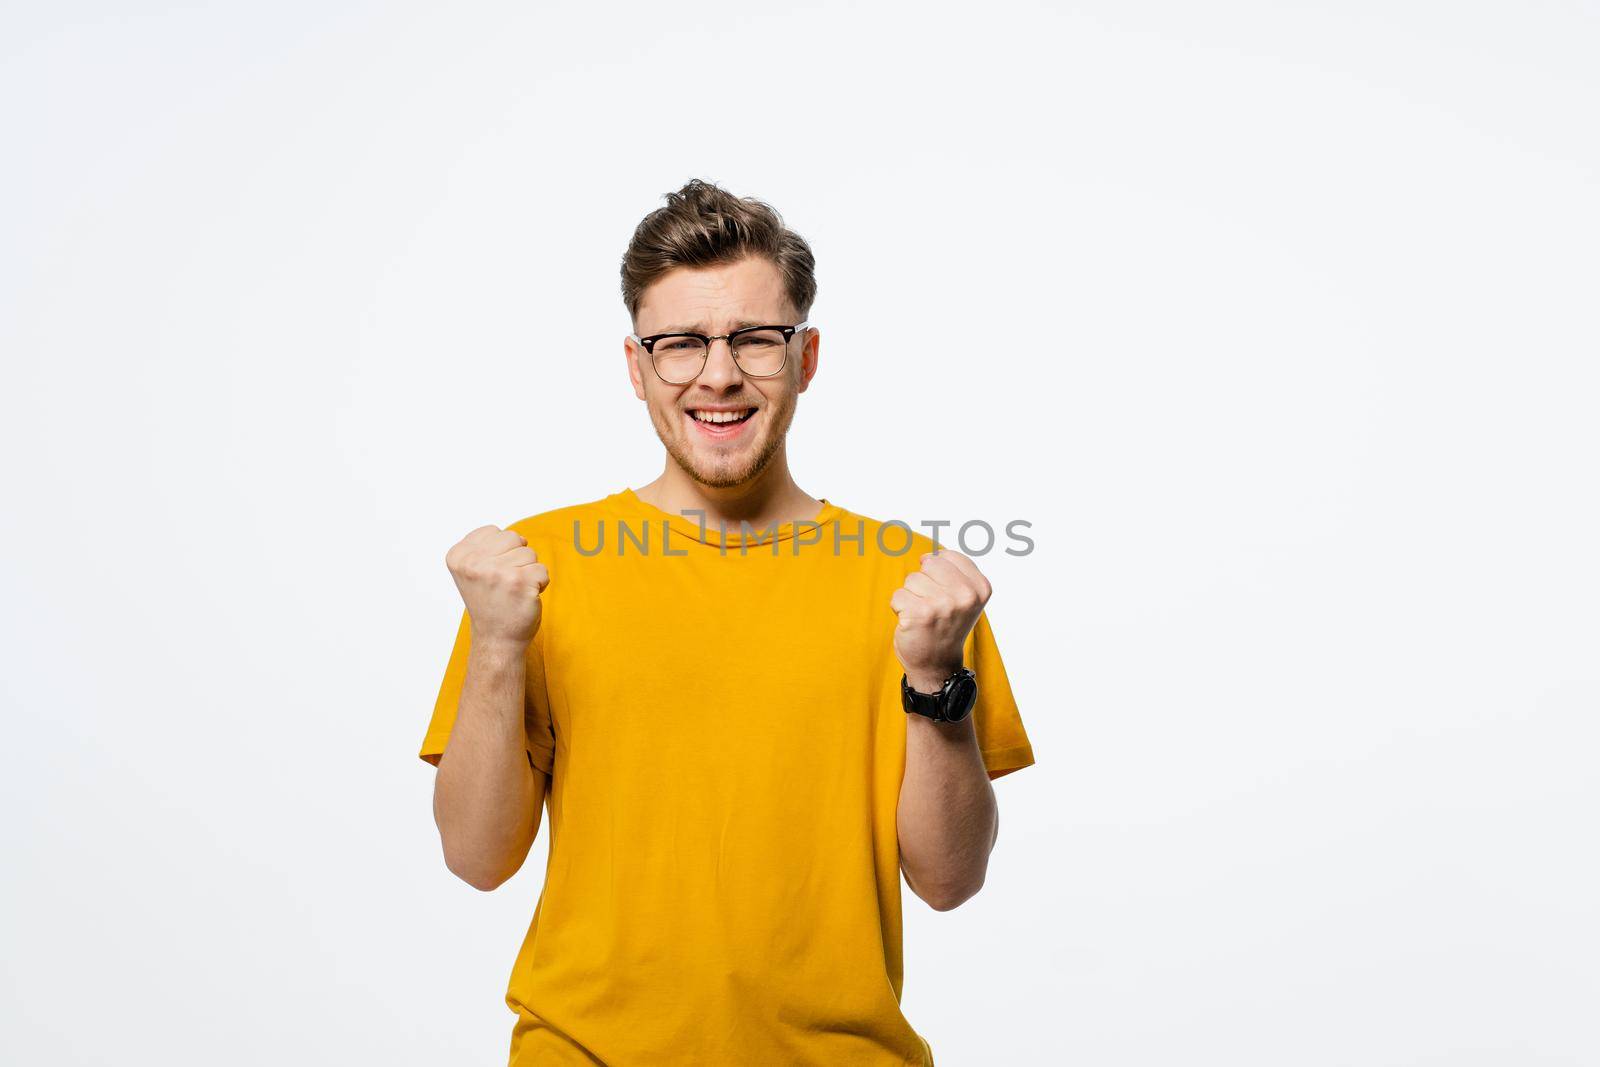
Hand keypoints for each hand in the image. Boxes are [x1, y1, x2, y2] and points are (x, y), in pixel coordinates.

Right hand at [445, 525, 549, 646]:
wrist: (496, 640)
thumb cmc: (489, 604)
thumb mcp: (473, 570)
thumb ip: (485, 548)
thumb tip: (520, 538)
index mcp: (458, 556)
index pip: (493, 531)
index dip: (500, 552)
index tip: (491, 575)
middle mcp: (473, 563)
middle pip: (513, 537)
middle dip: (517, 558)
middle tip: (506, 583)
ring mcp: (496, 572)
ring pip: (529, 553)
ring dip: (528, 572)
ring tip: (514, 592)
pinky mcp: (519, 582)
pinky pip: (542, 570)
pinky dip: (540, 584)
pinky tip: (524, 598)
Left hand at [889, 548, 991, 689]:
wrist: (937, 665)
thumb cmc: (946, 626)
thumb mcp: (964, 597)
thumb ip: (953, 571)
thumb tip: (926, 556)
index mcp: (980, 587)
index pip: (947, 556)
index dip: (938, 574)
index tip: (945, 596)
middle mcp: (966, 595)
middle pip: (928, 564)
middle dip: (924, 583)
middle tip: (933, 608)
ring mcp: (944, 604)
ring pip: (911, 579)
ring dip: (912, 597)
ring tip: (924, 616)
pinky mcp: (920, 614)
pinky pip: (898, 596)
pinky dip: (899, 609)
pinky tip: (913, 624)